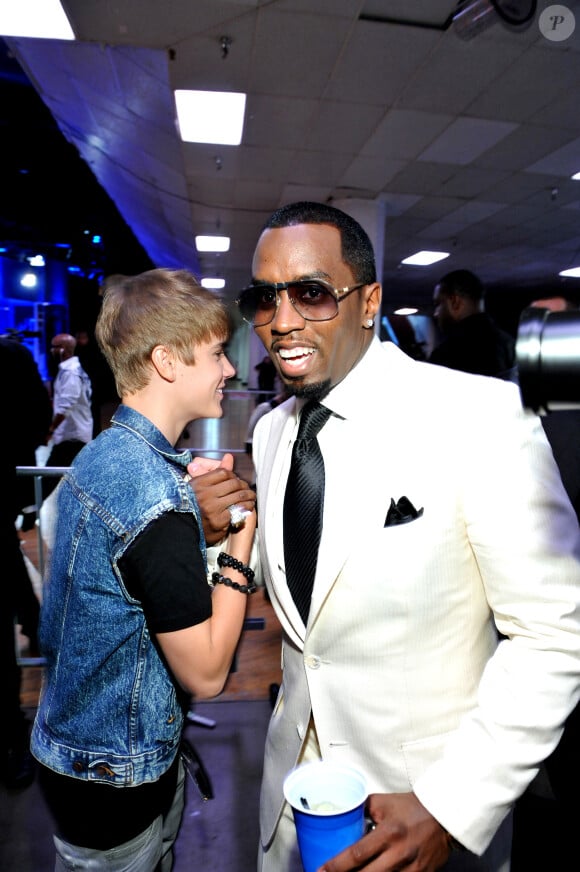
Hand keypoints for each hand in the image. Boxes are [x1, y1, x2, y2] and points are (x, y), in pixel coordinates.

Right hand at [187, 454, 256, 544]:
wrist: (184, 531)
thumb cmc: (191, 507)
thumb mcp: (196, 487)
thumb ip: (214, 472)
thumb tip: (229, 457)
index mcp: (198, 484)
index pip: (223, 473)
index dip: (232, 475)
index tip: (235, 480)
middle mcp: (205, 494)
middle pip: (233, 483)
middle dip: (243, 485)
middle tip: (247, 489)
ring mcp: (213, 508)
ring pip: (238, 496)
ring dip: (249, 496)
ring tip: (251, 497)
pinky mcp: (219, 520)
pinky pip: (238, 509)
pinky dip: (246, 507)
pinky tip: (248, 507)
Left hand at [319, 793, 450, 871]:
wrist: (443, 816)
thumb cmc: (411, 807)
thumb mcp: (383, 803)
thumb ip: (361, 810)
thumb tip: (340, 815)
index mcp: (388, 832)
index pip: (356, 854)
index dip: (336, 866)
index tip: (321, 870)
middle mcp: (399, 854)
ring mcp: (411, 869)